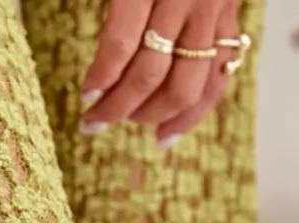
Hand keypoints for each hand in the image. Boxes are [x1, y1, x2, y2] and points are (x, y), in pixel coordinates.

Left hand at [80, 0, 242, 146]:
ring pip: (189, 86)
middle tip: (94, 122)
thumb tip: (67, 31)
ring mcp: (214, 12)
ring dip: (154, 115)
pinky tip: (167, 134)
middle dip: (120, 105)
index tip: (85, 96)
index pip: (125, 42)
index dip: (103, 75)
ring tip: (128, 124)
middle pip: (154, 72)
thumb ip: (108, 1)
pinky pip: (216, 81)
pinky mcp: (230, 21)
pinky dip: (192, 114)